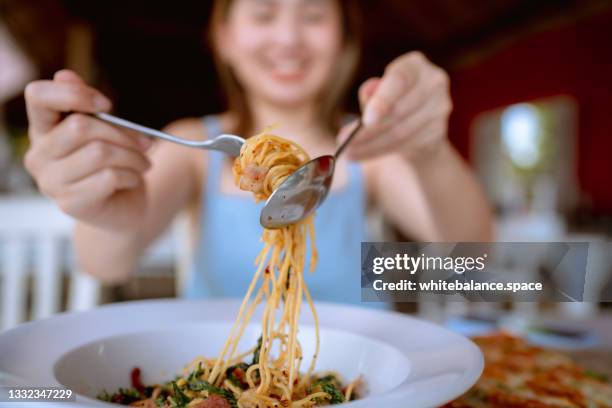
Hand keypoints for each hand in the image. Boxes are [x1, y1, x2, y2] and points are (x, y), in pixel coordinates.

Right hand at [24, 70, 152, 230]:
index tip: (106, 105)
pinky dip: (131, 176)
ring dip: (133, 157)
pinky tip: (133, 180)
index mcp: (44, 128)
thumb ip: (89, 106)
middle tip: (145, 143)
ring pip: (99, 153)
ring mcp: (51, 182)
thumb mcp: (107, 131)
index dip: (74, 94)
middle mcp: (39, 154)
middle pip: (80, 127)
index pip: (39, 96)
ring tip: (142, 163)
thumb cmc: (114, 164)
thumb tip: (65, 75)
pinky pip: (108, 178)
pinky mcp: (70, 204)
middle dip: (122, 134)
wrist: (123, 208)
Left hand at [341, 51, 452, 160]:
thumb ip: (371, 92)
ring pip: (401, 132)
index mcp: (415, 65)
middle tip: (343, 142)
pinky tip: (364, 154)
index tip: (365, 121)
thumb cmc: (391, 102)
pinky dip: (381, 152)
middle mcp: (433, 82)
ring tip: (349, 152)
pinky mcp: (439, 132)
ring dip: (371, 145)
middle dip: (368, 131)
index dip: (382, 101)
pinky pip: (407, 145)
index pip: (399, 80)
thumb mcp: (377, 93)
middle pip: (399, 111)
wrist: (417, 126)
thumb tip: (368, 92)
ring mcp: (440, 108)